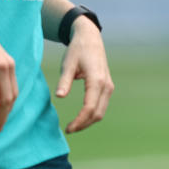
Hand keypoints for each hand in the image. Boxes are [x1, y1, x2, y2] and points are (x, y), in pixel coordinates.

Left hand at [56, 16, 113, 132]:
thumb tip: (59, 97)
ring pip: (101, 111)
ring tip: (74, 125)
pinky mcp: (107, 86)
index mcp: (97, 80)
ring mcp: (108, 86)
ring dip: (88, 121)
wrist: (90, 38)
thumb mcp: (67, 64)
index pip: (89, 108)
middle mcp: (106, 85)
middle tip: (69, 130)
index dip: (79, 121)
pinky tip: (81, 116)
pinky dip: (92, 114)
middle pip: (97, 113)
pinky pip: (102, 105)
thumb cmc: (77, 50)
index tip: (68, 128)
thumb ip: (64, 81)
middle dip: (84, 124)